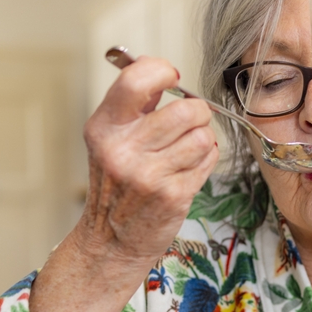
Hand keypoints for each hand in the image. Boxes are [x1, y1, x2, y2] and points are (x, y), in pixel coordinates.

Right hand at [77, 56, 218, 265]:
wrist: (111, 241)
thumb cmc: (116, 187)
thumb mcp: (110, 141)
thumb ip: (134, 106)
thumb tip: (161, 70)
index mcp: (104, 128)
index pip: (136, 80)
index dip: (162, 71)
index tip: (171, 78)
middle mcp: (123, 150)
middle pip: (185, 110)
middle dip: (197, 112)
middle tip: (192, 120)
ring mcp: (149, 175)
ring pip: (202, 136)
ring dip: (203, 138)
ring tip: (189, 148)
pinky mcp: (173, 195)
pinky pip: (207, 161)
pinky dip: (205, 160)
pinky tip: (190, 167)